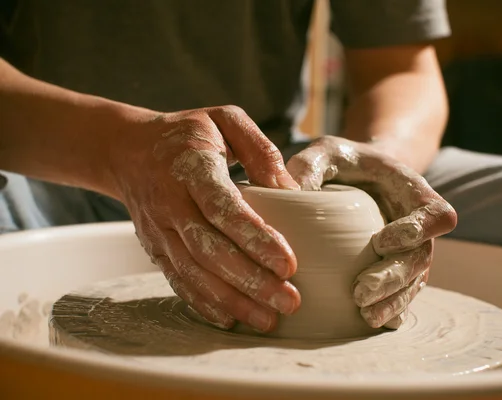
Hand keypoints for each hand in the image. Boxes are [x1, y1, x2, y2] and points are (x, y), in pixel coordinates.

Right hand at [108, 106, 301, 331]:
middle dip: (251, 281)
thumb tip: (293, 192)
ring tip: (268, 319)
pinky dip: (202, 302)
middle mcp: (170, 202)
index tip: (288, 263)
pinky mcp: (154, 247)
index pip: (223, 208)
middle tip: (289, 301)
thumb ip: (261, 150)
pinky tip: (230, 319)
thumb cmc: (187, 134)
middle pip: (209, 250)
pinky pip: (177, 279)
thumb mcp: (225, 121)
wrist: (126, 150)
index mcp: (191, 167)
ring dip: (231, 300)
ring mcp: (159, 229)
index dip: (255, 238)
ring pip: (193, 273)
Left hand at [287, 136, 456, 328]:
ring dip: (392, 301)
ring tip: (364, 315)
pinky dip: (389, 310)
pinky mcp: (395, 270)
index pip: (437, 214)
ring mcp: (409, 251)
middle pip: (422, 258)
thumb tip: (290, 194)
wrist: (358, 175)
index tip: (382, 241)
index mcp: (412, 192)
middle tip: (359, 292)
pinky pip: (401, 295)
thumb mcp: (324, 152)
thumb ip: (308, 165)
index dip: (419, 231)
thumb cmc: (343, 161)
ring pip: (414, 283)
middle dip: (394, 278)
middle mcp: (419, 226)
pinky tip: (367, 322)